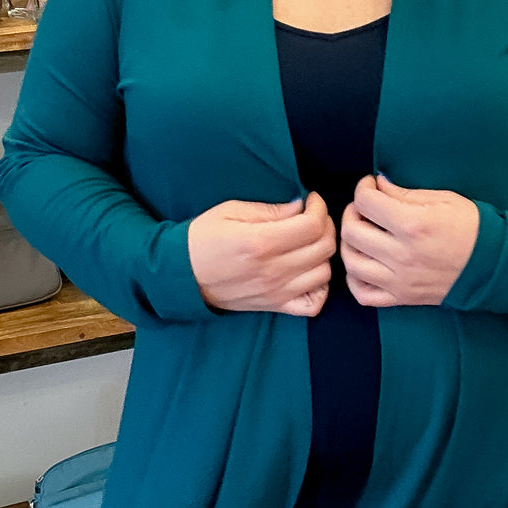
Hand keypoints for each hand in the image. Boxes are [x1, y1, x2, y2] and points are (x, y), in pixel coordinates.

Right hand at [187, 191, 335, 315]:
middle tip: (312, 217)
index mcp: (261, 242)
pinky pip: (314, 304)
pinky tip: (308, 272)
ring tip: (308, 242)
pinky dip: (320, 288)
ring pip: (325, 273)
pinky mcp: (275, 306)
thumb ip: (270, 210)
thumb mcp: (230, 211)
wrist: (182, 275)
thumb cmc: (203, 238)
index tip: (310, 200)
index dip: (319, 208)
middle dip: (325, 225)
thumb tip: (300, 207)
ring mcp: (277, 292)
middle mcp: (273, 270)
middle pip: (324, 247)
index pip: (312, 226)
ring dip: (323, 254)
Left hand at [341, 174, 479, 306]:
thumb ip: (404, 193)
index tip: (371, 185)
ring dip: (350, 244)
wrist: (493, 265)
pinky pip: (363, 294)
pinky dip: (355, 279)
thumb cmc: (472, 227)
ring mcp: (399, 280)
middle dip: (353, 212)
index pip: (366, 202)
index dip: (364, 188)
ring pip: (351, 263)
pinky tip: (364, 263)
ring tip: (361, 234)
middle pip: (352, 231)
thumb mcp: (443, 199)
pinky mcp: (402, 297)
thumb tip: (378, 185)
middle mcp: (401, 254)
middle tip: (365, 207)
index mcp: (413, 225)